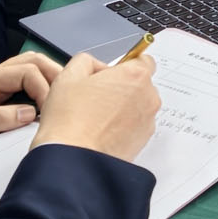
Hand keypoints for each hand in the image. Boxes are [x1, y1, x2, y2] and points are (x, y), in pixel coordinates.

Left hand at [0, 51, 67, 187]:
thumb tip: (29, 112)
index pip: (24, 71)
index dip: (44, 88)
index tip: (52, 112)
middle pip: (31, 61)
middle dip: (53, 75)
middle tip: (67, 99)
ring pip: (30, 67)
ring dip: (49, 80)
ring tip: (62, 100)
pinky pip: (24, 82)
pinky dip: (41, 88)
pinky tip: (48, 104)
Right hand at [29, 49, 163, 163]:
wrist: (71, 159)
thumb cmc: (69, 119)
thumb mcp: (68, 76)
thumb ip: (86, 61)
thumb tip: (95, 66)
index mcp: (135, 76)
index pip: (142, 60)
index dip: (123, 66)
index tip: (108, 75)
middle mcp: (149, 97)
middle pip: (139, 85)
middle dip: (120, 88)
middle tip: (94, 98)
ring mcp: (148, 121)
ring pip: (136, 107)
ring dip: (121, 109)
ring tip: (94, 119)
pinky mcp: (142, 142)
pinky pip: (134, 127)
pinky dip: (121, 128)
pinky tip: (100, 133)